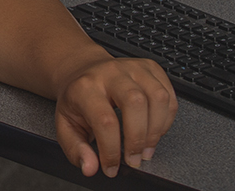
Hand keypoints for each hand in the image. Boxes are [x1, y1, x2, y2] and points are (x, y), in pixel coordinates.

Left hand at [54, 55, 176, 177]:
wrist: (83, 70)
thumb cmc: (77, 98)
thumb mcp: (65, 125)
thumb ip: (76, 149)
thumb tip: (90, 166)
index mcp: (86, 87)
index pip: (105, 120)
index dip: (111, 150)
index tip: (111, 167)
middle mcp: (111, 72)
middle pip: (136, 102)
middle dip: (138, 138)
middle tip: (133, 159)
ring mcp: (133, 67)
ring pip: (158, 97)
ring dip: (156, 130)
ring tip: (146, 148)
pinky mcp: (150, 68)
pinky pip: (169, 94)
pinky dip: (167, 118)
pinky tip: (155, 130)